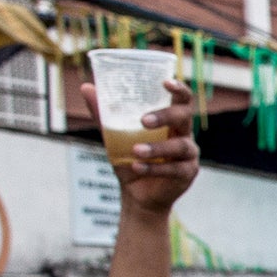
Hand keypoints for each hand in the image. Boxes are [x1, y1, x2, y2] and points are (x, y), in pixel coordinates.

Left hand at [85, 77, 199, 213]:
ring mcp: (189, 154)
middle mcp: (184, 134)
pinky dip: (153, 168)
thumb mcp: (114, 135)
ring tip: (135, 151)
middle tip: (143, 121)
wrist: (136, 194)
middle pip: (184, 117)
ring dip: (157, 148)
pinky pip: (174, 169)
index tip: (165, 81)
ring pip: (179, 145)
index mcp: (171, 121)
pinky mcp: (188, 173)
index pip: (181, 99)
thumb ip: (104, 114)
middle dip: (166, 116)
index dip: (178, 88)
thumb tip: (87, 87)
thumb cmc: (129, 158)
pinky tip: (136, 167)